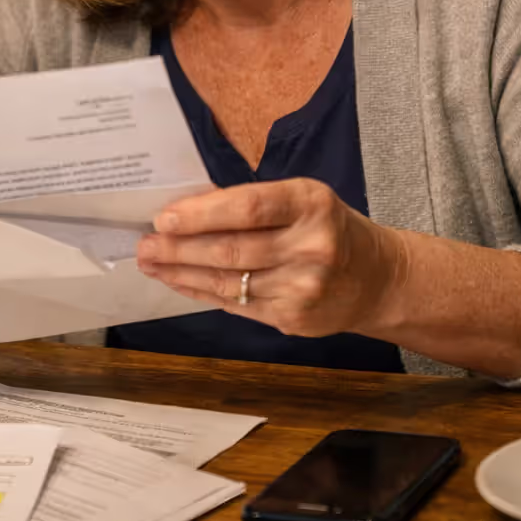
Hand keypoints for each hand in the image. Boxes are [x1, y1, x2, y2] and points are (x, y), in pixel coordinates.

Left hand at [135, 178, 403, 336]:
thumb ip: (253, 205)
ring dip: (181, 272)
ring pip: (229, 282)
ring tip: (151, 262)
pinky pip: (236, 305)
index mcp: (312, 204)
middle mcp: (311, 247)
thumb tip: (185, 213)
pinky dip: (202, 292)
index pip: (248, 207)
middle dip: (180, 248)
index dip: (202, 214)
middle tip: (144, 244)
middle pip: (232, 249)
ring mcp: (303, 288)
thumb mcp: (302, 201)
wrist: (375, 279)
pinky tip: (179, 281)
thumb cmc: (326, 228)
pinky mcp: (293, 319)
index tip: (164, 218)